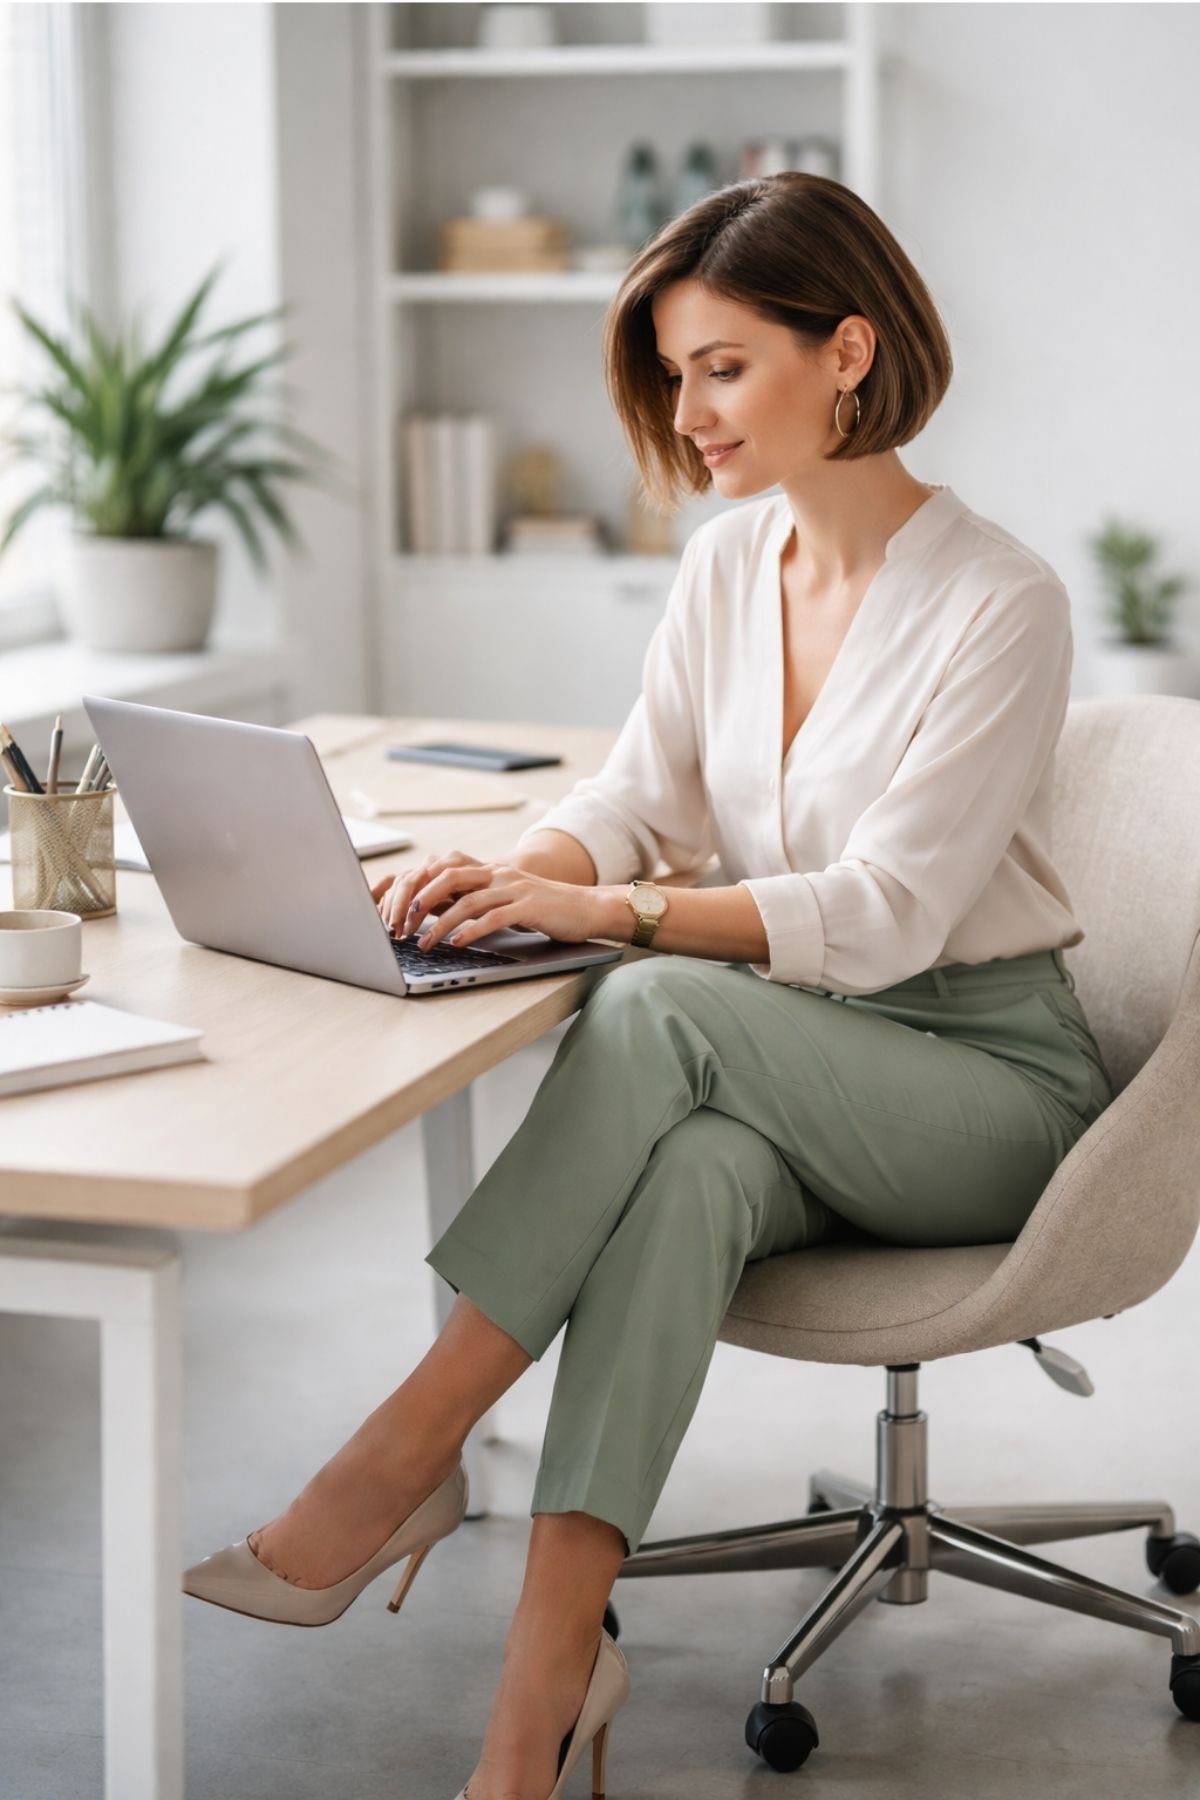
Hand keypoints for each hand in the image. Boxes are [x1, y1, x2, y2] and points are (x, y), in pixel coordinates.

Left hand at [376, 856, 601, 950]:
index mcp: (490, 870)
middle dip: (421, 901)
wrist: (586, 907)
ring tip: (424, 943)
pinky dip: (472, 930)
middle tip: (401, 924)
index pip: (444, 870)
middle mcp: (499, 874)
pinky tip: (458, 943)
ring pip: (468, 901)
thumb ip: (478, 901)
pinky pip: (494, 917)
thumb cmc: (544, 909)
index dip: (418, 888)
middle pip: (449, 878)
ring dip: (441, 924)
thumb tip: (438, 915)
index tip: (398, 911)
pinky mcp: (529, 906)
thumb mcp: (506, 899)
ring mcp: (515, 888)